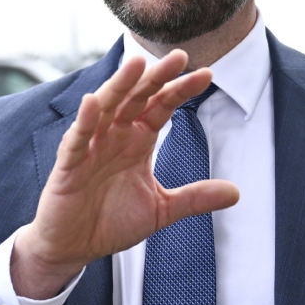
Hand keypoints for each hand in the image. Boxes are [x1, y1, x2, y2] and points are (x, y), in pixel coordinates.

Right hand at [11, 50, 239, 298]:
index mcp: (136, 141)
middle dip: (155, 78)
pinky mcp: (68, 166)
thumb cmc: (110, 222)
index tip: (206, 75)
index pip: (160, 107)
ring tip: (135, 64)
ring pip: (105, 109)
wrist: (74, 246)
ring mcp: (90, 148)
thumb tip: (236, 192)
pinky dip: (84, 122)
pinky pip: (76, 140)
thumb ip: (194, 198)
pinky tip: (92, 103)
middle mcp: (114, 137)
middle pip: (135, 99)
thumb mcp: (161, 209)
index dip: (180, 91)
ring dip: (119, 87)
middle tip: (178, 57)